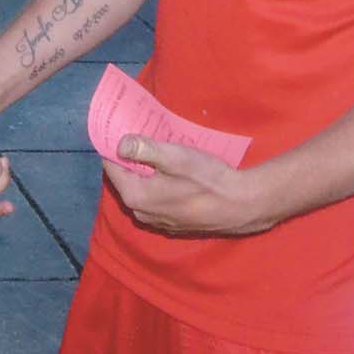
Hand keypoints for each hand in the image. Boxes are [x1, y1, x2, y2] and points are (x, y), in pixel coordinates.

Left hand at [100, 135, 276, 237]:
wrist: (242, 206)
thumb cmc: (207, 179)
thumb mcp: (175, 157)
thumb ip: (144, 149)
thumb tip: (118, 143)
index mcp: (135, 196)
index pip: (111, 166)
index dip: (114, 146)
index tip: (121, 129)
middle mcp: (141, 212)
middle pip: (125, 179)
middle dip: (130, 159)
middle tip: (141, 136)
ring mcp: (157, 221)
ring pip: (141, 190)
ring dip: (145, 173)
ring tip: (157, 153)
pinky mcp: (173, 224)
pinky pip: (155, 200)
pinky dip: (158, 186)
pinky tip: (172, 175)